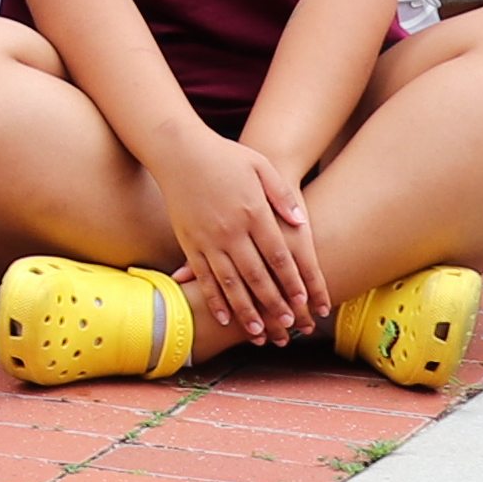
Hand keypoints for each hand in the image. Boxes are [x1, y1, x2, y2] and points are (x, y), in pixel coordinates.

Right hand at [155, 126, 324, 346]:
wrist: (178, 149)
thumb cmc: (224, 155)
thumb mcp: (261, 166)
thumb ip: (282, 196)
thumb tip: (301, 223)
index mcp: (253, 211)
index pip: (278, 254)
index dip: (292, 279)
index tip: (304, 299)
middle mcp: (231, 229)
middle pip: (257, 274)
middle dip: (274, 302)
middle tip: (289, 324)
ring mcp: (207, 238)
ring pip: (230, 283)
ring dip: (246, 310)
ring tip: (260, 332)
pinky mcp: (188, 241)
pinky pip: (203, 277)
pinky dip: (214, 299)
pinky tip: (224, 317)